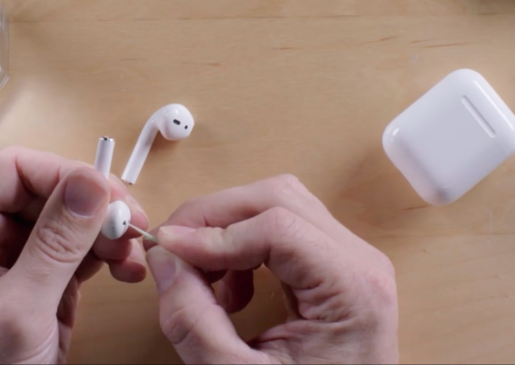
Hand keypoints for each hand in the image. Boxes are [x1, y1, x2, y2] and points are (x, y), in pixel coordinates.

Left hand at [0, 147, 148, 363]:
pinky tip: (128, 269)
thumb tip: (91, 182)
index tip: (105, 192)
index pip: (13, 171)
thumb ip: (55, 243)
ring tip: (133, 255)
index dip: (62, 173)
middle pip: (50, 192)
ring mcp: (21, 258)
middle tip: (130, 224)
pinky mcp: (47, 280)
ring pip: (73, 219)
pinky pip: (84, 250)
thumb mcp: (18, 307)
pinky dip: (110, 255)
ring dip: (109, 232)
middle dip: (95, 206)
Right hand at [146, 175, 397, 363]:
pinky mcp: (328, 266)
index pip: (279, 227)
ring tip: (203, 279)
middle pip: (278, 199)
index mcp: (353, 288)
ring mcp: (346, 259)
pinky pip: (278, 231)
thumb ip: (193, 322)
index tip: (167, 249)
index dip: (214, 232)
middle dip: (215, 218)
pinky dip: (240, 248)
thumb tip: (163, 257)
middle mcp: (358, 261)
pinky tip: (230, 293)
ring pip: (276, 206)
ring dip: (226, 231)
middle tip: (172, 248)